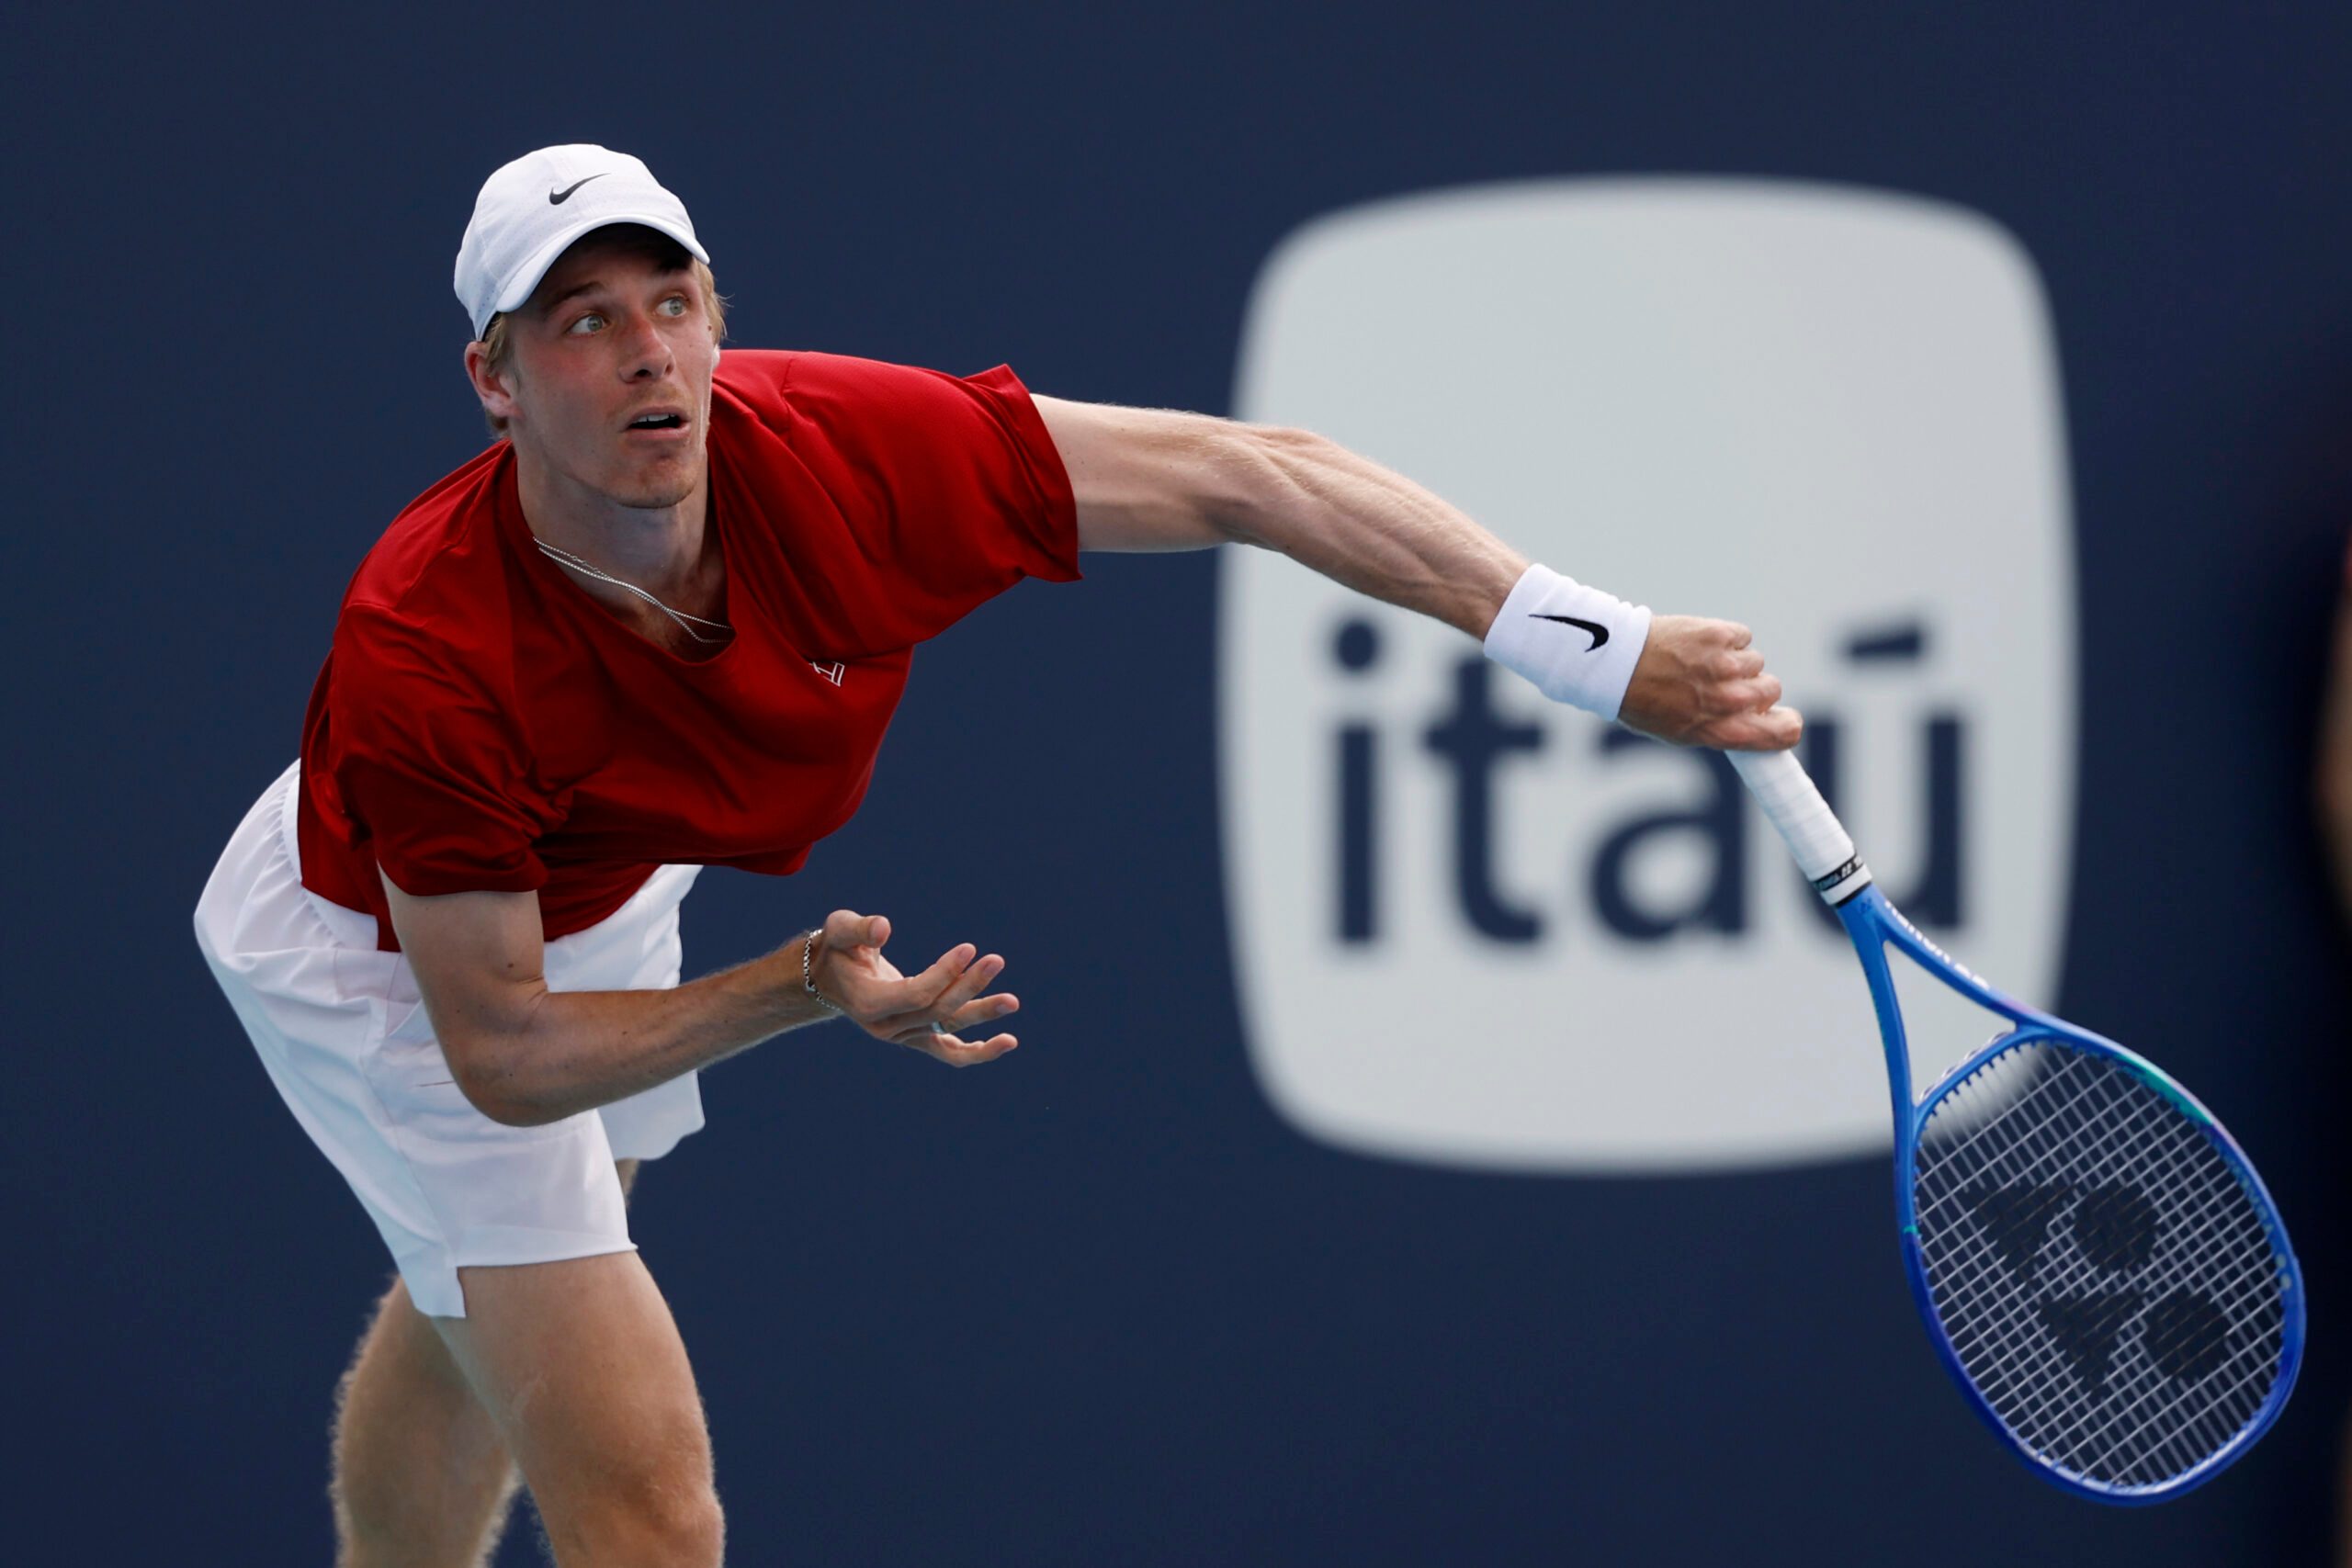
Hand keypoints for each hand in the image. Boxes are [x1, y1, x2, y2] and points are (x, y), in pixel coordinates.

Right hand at [805, 909, 1020, 1065]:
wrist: (829, 979)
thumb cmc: (837, 948)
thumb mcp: (839, 930)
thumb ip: (859, 928)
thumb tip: (884, 928)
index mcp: (869, 1004)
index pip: (917, 995)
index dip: (945, 974)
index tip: (969, 948)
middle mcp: (886, 1027)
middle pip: (937, 1011)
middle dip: (970, 986)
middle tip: (996, 960)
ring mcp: (902, 1036)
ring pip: (949, 1031)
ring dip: (982, 1015)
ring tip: (1013, 1002)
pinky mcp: (915, 1037)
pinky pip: (949, 1051)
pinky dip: (978, 1051)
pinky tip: (1007, 1042)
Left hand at [1617, 615, 1802, 750]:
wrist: (1614, 663)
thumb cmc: (1642, 701)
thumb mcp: (1678, 731)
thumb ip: (1720, 729)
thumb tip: (1755, 724)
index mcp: (1719, 730)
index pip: (1782, 733)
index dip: (1788, 725)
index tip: (1784, 719)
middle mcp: (1727, 700)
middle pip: (1772, 691)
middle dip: (1754, 688)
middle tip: (1723, 684)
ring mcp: (1724, 666)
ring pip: (1756, 662)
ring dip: (1736, 662)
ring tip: (1699, 663)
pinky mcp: (1719, 634)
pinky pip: (1742, 637)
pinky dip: (1726, 639)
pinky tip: (1699, 644)